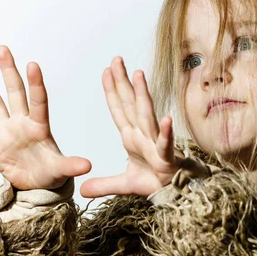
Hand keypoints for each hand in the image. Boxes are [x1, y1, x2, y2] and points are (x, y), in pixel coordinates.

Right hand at [0, 45, 91, 189]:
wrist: (38, 187)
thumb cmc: (52, 174)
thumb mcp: (61, 170)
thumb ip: (71, 165)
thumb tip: (87, 166)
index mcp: (39, 126)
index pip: (38, 100)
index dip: (36, 83)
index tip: (33, 65)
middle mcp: (21, 123)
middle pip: (15, 92)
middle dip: (9, 71)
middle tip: (3, 49)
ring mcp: (5, 132)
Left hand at [80, 56, 182, 197]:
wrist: (174, 194)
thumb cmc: (154, 181)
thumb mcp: (123, 185)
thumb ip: (104, 185)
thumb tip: (82, 190)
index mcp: (132, 137)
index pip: (119, 110)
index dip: (112, 91)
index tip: (106, 71)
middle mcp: (143, 135)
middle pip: (131, 105)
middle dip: (124, 82)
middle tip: (116, 60)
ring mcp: (154, 144)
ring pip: (147, 116)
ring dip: (143, 95)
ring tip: (138, 75)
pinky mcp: (166, 158)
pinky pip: (165, 143)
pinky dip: (165, 132)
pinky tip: (166, 119)